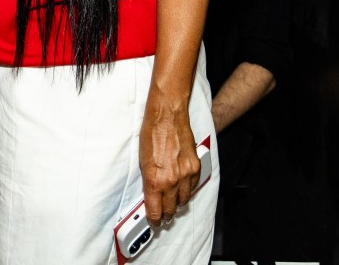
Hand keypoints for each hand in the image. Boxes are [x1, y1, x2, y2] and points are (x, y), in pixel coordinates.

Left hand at [138, 86, 201, 224]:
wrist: (167, 117)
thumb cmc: (151, 134)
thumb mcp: (142, 161)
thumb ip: (149, 180)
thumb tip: (151, 194)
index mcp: (155, 180)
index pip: (156, 211)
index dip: (154, 219)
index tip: (153, 221)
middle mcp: (172, 180)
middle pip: (171, 209)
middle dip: (165, 214)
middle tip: (161, 216)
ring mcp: (186, 174)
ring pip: (184, 200)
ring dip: (177, 204)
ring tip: (171, 204)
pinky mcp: (195, 167)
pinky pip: (193, 187)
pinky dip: (187, 191)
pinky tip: (181, 190)